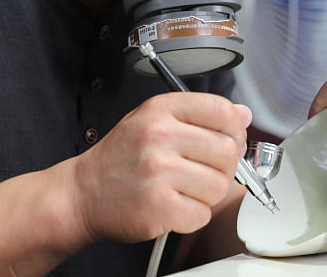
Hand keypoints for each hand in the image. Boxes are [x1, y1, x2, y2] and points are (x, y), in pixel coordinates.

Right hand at [70, 92, 251, 242]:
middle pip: (227, 151)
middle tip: (202, 171)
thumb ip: (199, 114)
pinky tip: (172, 206)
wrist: (83, 193)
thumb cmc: (120, 157)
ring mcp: (158, 172)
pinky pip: (202, 214)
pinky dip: (192, 216)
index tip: (231, 140)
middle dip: (223, 167)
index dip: (236, 129)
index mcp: (160, 110)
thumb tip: (243, 114)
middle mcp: (158, 136)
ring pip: (219, 186)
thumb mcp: (153, 120)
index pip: (221, 110)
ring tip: (182, 190)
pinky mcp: (158, 207)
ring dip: (207, 194)